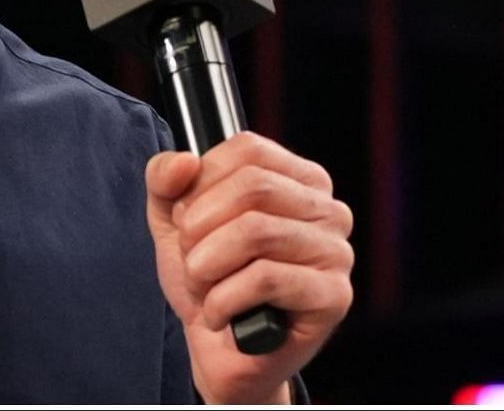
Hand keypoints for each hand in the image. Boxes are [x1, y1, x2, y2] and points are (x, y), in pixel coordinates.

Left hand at [146, 134, 354, 404]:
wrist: (218, 352)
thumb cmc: (210, 281)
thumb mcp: (175, 223)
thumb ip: (166, 181)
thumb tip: (183, 161)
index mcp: (301, 180)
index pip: (248, 150)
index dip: (202, 184)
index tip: (189, 220)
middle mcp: (329, 210)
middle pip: (253, 187)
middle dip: (200, 228)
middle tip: (193, 260)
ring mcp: (337, 253)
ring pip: (257, 231)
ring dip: (207, 266)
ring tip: (205, 288)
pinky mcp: (333, 296)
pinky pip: (265, 279)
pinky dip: (223, 300)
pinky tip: (221, 315)